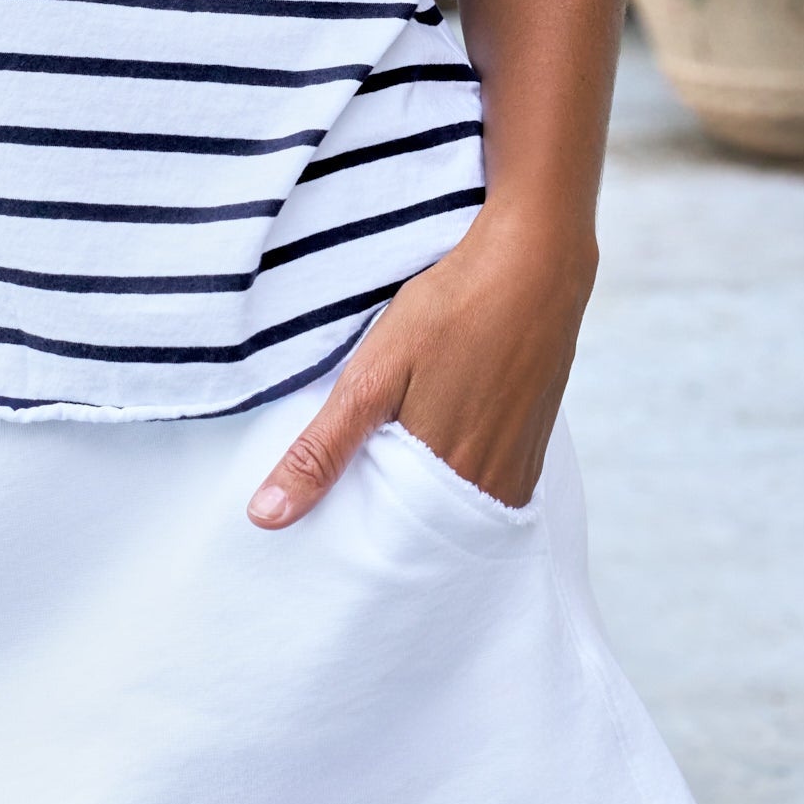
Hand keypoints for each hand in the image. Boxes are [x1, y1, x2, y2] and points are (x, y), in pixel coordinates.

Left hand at [247, 204, 595, 527]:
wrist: (537, 260)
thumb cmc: (451, 309)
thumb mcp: (373, 374)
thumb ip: (323, 449)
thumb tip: (266, 516)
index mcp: (444, 480)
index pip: (390, 542)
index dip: (357, 533)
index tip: (328, 526)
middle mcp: (490, 486)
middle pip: (428, 532)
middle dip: (392, 523)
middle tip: (355, 493)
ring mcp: (520, 466)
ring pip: (461, 510)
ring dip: (429, 502)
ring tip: (394, 468)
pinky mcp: (536, 443)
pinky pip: (493, 486)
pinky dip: (461, 480)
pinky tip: (442, 445)